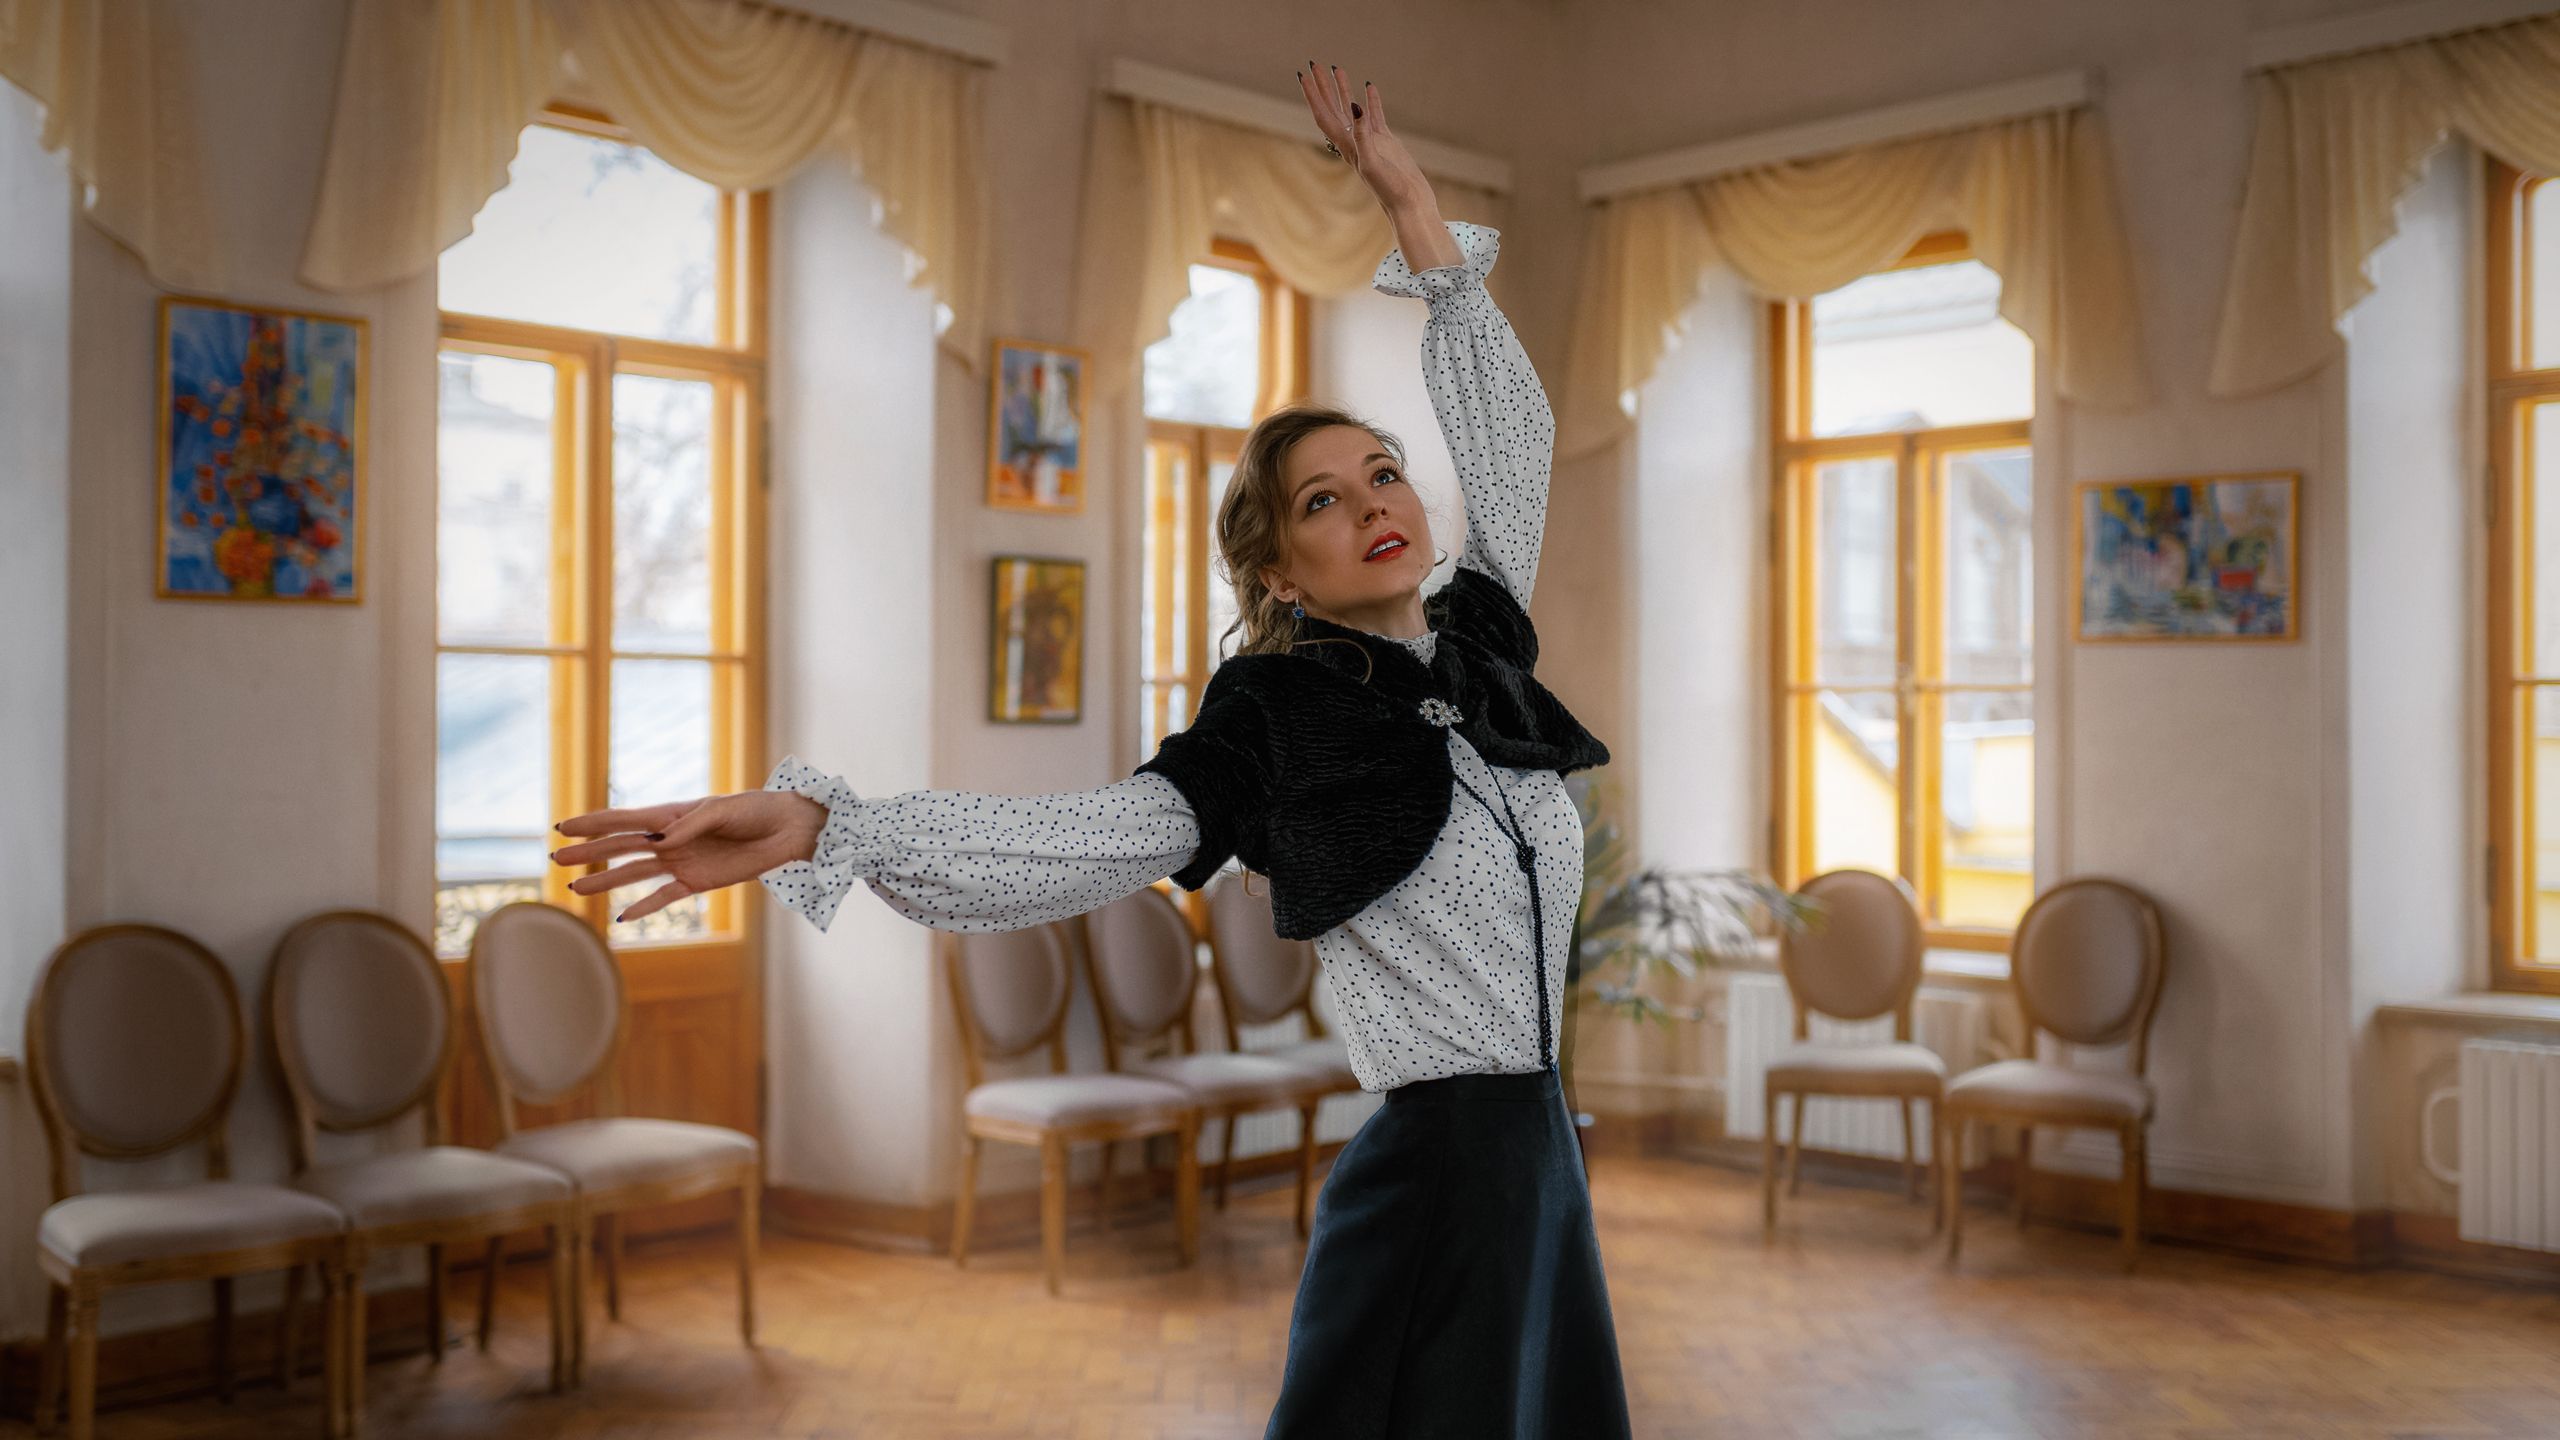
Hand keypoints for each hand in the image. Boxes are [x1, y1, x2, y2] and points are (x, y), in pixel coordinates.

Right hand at [551, 789, 828, 923]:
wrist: (789, 830)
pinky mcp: (698, 882)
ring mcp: (681, 861)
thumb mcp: (725, 809)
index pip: (625, 819)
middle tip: (555, 857)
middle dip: (588, 852)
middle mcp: (671, 838)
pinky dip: (644, 907)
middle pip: (620, 846)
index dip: (593, 824)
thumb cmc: (758, 810)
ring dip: (605, 880)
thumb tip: (660, 841)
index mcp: (674, 814)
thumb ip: (691, 824)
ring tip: (575, 889)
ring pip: (634, 873)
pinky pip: (664, 897)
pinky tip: (622, 917)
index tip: (562, 827)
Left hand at [1298, 63, 1432, 213]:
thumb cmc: (1389, 189)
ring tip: (1338, 69)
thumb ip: (1362, 135)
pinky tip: (1370, 87)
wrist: (1409, 203)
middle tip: (1315, 64)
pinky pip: (1374, 116)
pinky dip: (1371, 101)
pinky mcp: (1386, 142)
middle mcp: (1354, 142)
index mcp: (1346, 146)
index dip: (1312, 96)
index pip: (1323, 115)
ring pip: (1351, 109)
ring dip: (1343, 90)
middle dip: (1322, 87)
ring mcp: (1370, 141)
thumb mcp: (1373, 161)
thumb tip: (1354, 106)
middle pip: (1332, 108)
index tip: (1303, 75)